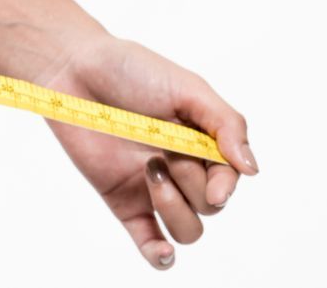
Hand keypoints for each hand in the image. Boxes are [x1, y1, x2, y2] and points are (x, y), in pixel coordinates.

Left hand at [33, 32, 257, 270]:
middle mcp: (182, 168)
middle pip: (210, 206)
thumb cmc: (132, 70)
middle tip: (163, 149)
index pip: (229, 178)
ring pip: (187, 230)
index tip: (215, 185)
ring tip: (150, 171)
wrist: (75, 70)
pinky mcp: (124, 201)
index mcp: (201, 141)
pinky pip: (149, 242)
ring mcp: (153, 188)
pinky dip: (161, 255)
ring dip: (175, 210)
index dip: (225, 185)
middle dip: (192, 182)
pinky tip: (163, 250)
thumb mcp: (188, 88)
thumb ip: (225, 124)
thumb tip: (252, 170)